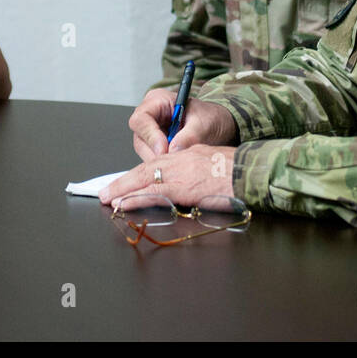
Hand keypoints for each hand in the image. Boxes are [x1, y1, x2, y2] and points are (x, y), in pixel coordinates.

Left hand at [99, 145, 236, 205]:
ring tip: (109, 198)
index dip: (139, 174)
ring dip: (124, 190)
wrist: (250, 170)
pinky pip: (154, 192)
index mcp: (188, 154)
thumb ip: (199, 169)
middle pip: (146, 169)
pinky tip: (123, 204)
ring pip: (145, 179)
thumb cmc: (238, 170)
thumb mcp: (214, 163)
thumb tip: (191, 181)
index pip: (158, 163)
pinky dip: (136, 198)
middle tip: (106, 191)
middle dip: (124, 182)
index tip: (126, 183)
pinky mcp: (183, 187)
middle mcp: (180, 160)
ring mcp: (180, 173)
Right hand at [127, 88, 236, 159]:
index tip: (164, 148)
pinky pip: (153, 158)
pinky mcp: (155, 147)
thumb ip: (189, 136)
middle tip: (173, 161)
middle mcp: (150, 116)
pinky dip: (165, 164)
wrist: (219, 126)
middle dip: (156, 152)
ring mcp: (151, 132)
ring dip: (161, 160)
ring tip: (179, 161)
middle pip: (140, 138)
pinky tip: (178, 165)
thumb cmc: (211, 117)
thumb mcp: (203, 124)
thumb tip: (173, 149)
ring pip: (145, 151)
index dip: (150, 136)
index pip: (141, 119)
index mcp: (158, 101)